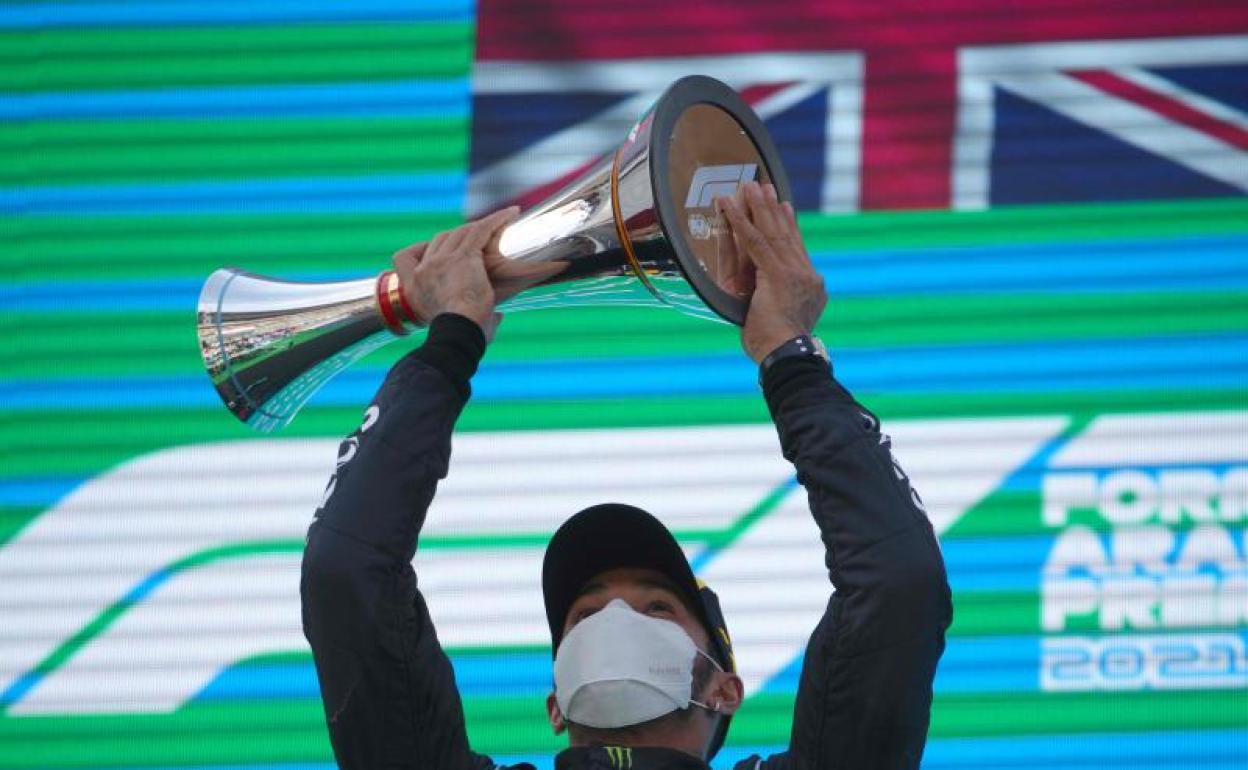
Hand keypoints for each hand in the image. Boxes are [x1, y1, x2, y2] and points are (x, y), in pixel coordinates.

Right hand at [391, 207, 518, 339]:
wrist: (458, 330)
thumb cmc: (460, 335)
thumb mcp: (455, 327)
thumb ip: (472, 318)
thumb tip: (496, 318)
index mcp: (414, 286)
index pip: (404, 257)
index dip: (419, 250)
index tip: (432, 252)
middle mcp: (425, 268)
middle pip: (441, 239)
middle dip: (459, 237)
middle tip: (482, 238)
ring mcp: (443, 260)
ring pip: (462, 232)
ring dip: (481, 226)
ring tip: (501, 221)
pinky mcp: (465, 255)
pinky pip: (481, 230)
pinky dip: (498, 220)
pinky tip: (512, 213)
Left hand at [716, 182, 825, 362]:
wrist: (788, 355)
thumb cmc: (779, 348)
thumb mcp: (782, 320)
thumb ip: (778, 302)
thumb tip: (771, 298)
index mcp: (810, 286)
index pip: (797, 249)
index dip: (789, 226)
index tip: (784, 207)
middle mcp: (806, 275)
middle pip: (787, 235)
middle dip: (774, 210)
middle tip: (765, 187)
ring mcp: (794, 273)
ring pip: (773, 233)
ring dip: (758, 208)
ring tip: (749, 186)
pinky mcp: (777, 274)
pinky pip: (754, 242)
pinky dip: (740, 222)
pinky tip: (728, 205)